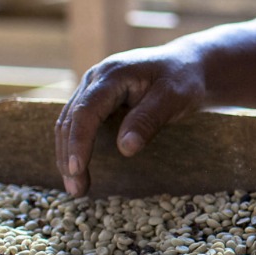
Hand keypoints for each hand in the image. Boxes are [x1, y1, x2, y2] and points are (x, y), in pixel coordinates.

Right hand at [54, 42, 207, 196]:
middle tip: (77, 190)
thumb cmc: (183, 79)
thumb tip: (125, 149)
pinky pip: (78, 123)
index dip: (79, 141)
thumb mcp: (173, 97)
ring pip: (69, 123)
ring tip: (77, 187)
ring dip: (67, 155)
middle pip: (70, 119)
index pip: (86, 111)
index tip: (77, 169)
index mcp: (113, 74)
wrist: (188, 64)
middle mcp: (96, 78)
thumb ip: (149, 120)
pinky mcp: (96, 98)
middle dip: (69, 156)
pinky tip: (79, 168)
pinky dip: (75, 146)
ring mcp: (93, 87)